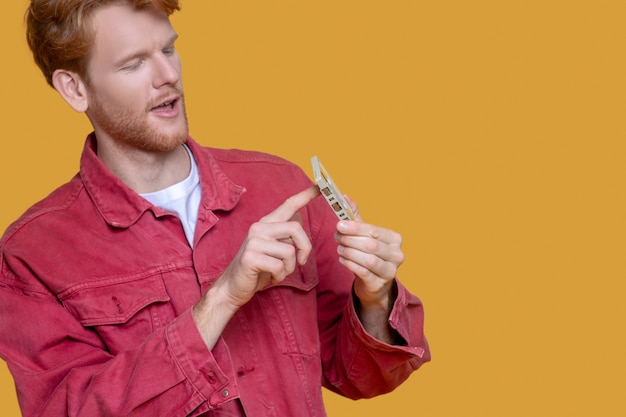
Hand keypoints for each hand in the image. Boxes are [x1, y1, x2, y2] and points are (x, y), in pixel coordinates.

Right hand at [193, 186, 319, 348]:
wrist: (234, 286)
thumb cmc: (257, 268)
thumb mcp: (273, 248)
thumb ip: (284, 234)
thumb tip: (299, 217)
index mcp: (266, 224)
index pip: (288, 205)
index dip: (305, 196)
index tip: (320, 187)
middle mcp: (259, 228)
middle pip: (296, 229)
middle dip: (305, 248)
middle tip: (302, 262)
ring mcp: (253, 242)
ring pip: (289, 252)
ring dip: (289, 268)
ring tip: (278, 272)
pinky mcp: (251, 257)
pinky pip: (279, 266)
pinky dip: (280, 276)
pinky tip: (270, 278)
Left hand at [335, 196, 404, 342]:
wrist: (373, 282)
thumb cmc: (368, 254)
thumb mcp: (363, 234)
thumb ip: (355, 216)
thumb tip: (344, 197)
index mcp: (395, 239)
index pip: (374, 231)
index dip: (355, 228)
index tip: (339, 225)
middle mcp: (397, 254)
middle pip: (371, 245)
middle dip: (351, 240)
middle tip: (337, 238)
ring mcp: (391, 271)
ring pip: (368, 259)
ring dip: (349, 252)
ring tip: (340, 249)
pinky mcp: (380, 284)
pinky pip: (363, 272)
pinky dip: (350, 264)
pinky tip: (342, 260)